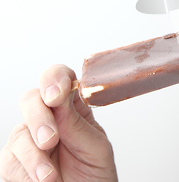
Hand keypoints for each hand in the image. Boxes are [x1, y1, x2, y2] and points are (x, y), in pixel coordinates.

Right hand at [0, 65, 117, 181]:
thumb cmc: (96, 175)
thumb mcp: (96, 147)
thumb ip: (77, 124)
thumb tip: (59, 98)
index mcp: (73, 108)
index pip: (60, 79)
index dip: (55, 79)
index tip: (56, 95)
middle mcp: (49, 119)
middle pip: (31, 100)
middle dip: (38, 118)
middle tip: (50, 139)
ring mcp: (29, 140)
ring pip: (18, 133)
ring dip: (33, 156)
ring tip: (50, 177)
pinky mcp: (15, 163)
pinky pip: (10, 161)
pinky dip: (26, 173)